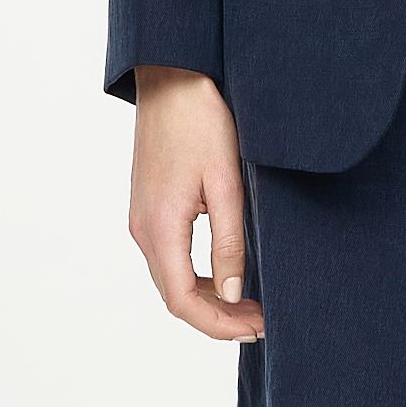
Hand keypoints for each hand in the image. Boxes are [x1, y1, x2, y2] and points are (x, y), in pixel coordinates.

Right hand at [129, 66, 264, 339]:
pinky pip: (169, 259)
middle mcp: (143, 230)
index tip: (259, 328)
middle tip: (263, 322)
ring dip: (209, 300)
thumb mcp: (226, 183)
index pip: (184, 301)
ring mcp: (142, 219)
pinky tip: (228, 276)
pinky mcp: (149, 208)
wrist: (172, 79)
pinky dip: (197, 278)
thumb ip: (230, 242)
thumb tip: (233, 294)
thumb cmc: (202, 121)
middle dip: (218, 318)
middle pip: (176, 297)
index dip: (220, 324)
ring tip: (251, 305)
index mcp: (160, 227)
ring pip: (171, 280)